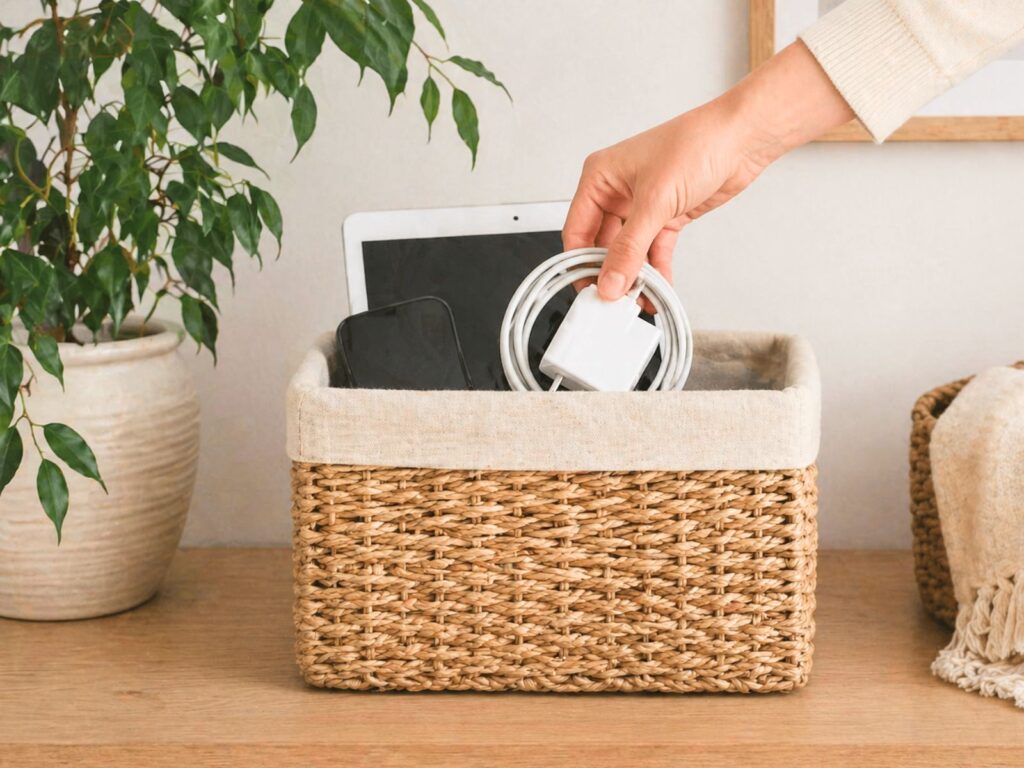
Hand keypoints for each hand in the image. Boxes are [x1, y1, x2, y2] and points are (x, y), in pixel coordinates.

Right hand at [563, 42, 853, 307]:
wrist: (743, 139)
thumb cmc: (698, 143)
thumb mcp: (655, 201)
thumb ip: (630, 248)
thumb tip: (610, 280)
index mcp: (600, 176)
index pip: (577, 230)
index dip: (580, 263)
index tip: (589, 290)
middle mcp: (617, 191)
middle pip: (601, 244)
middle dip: (610, 273)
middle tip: (614, 299)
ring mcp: (641, 205)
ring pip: (629, 251)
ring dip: (635, 275)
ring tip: (639, 297)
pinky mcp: (665, 216)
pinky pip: (653, 251)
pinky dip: (656, 270)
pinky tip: (658, 287)